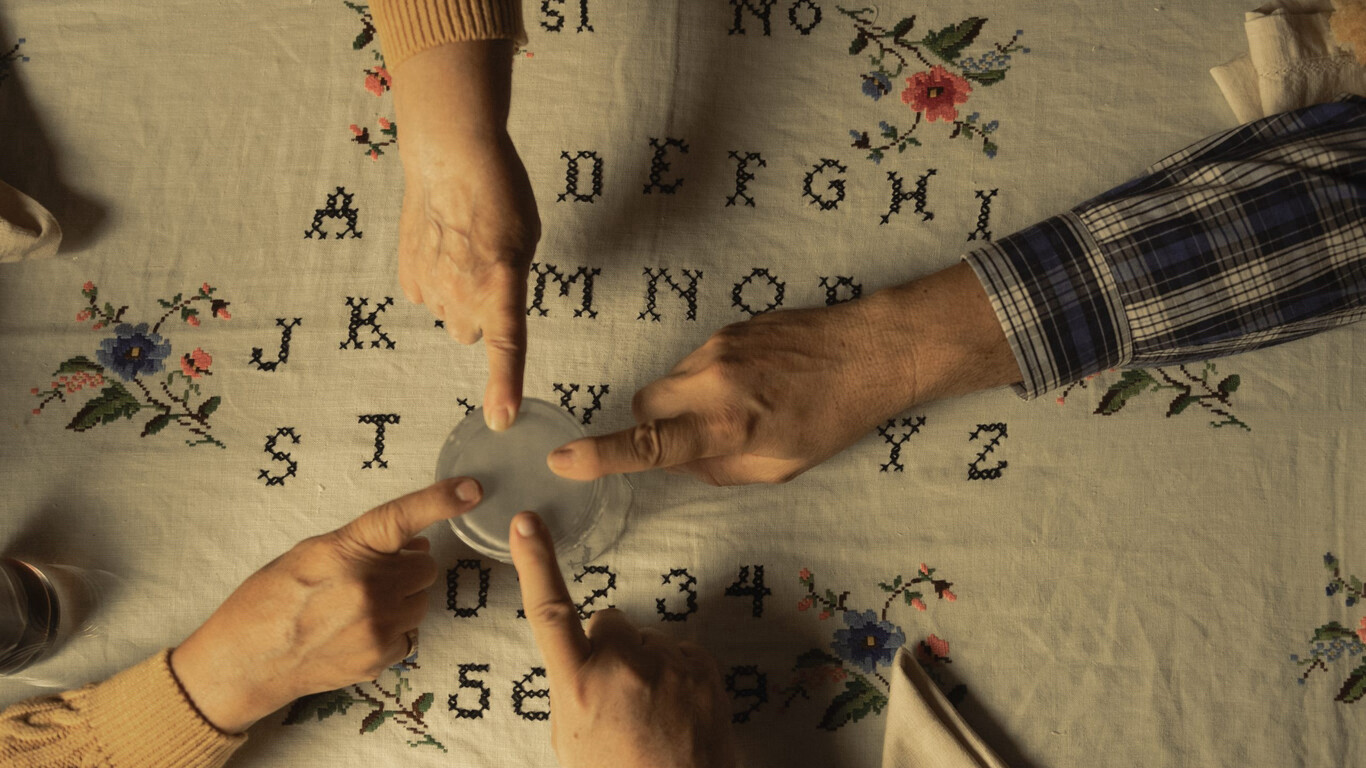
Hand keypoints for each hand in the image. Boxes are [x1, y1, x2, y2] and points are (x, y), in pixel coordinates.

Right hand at [170, 477, 482, 732]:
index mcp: (347, 550)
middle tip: (372, 575)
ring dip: (401, 598)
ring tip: (357, 606)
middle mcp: (369, 587)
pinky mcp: (381, 657)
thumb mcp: (309, 554)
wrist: (245, 663)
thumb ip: (363, 545)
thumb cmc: (269, 600)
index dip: (440, 500)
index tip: (472, 490)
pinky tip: (356, 631)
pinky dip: (391, 630)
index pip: (403, 516)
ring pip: (420, 601)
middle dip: (406, 568)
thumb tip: (413, 543)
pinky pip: (409, 633)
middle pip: (424, 567)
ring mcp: (378, 626)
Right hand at [392, 41, 540, 430]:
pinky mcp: (407, 275)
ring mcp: (430, 286)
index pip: (505, 347)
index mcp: (501, 285)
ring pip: (447, 314)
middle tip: (486, 271)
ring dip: (455, 294)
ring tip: (462, 250)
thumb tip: (494, 307)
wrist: (450, 154)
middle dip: (479, 313)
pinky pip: (424, 295)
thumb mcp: (525, 241)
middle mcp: (463, 293)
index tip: (501, 420)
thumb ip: (512, 283)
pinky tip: (440, 246)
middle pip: (471, 332)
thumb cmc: (499, 191)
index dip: (503, 387)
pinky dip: (433, 279)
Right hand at [510, 512, 737, 767]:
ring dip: (647, 664)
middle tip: (619, 696)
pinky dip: (677, 673)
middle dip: (610, 647)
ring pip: (648, 640)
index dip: (535, 563)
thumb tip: (585, 660)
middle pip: (609, 622)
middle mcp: (622, 668)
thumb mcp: (571, 739)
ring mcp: (667, 664)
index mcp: (578, 686)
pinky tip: (676, 710)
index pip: (550, 613)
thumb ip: (574, 687)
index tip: (525, 522)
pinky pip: (680, 651)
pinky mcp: (703, 667)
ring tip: (653, 713)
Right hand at [547, 263, 1021, 484]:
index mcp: (728, 425)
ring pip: (671, 381)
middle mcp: (713, 382)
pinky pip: (696, 361)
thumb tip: (680, 464)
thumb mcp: (780, 466)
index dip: (601, 456)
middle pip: (645, 404)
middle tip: (697, 438)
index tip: (563, 460)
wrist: (873, 349)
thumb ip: (719, 469)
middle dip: (655, 424)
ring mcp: (718, 347)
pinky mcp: (728, 327)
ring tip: (745, 406)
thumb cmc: (834, 416)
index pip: (649, 445)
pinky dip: (710, 380)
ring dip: (688, 401)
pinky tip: (756, 383)